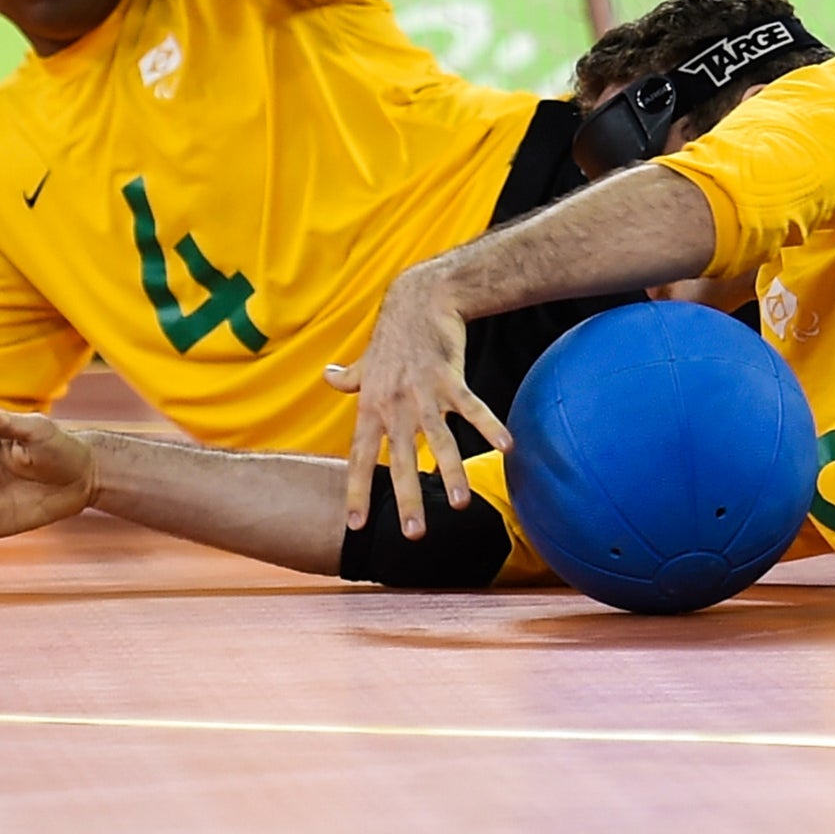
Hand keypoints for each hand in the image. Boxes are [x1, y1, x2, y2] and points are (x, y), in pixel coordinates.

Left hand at [325, 271, 507, 539]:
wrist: (419, 299)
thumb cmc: (393, 335)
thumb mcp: (365, 361)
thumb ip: (349, 378)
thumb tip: (328, 376)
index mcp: (372, 407)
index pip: (360, 456)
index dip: (357, 490)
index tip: (355, 525)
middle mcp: (395, 405)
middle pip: (401, 459)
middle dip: (408, 498)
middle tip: (414, 534)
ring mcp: (423, 393)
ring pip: (438, 441)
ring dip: (450, 473)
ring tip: (459, 505)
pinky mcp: (451, 378)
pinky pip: (472, 407)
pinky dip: (489, 426)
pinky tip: (507, 447)